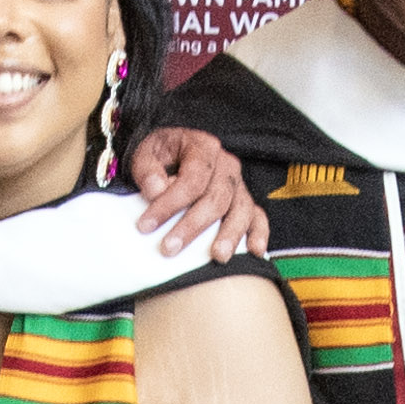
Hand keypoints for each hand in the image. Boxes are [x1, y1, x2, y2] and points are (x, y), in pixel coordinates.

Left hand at [127, 122, 266, 260]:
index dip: (170, 204)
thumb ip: (147, 169)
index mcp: (203, 147)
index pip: (192, 178)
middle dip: (192, 226)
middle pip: (216, 199)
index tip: (146, 225)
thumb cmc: (161, 156)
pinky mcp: (245, 203)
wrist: (172, 154)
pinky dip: (259, 234)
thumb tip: (156, 189)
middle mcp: (226, 166)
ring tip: (217, 256)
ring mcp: (239, 185)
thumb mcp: (146, 153)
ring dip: (229, 235)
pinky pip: (258, 217)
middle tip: (169, 248)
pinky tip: (254, 251)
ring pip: (241, 210)